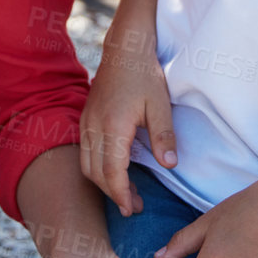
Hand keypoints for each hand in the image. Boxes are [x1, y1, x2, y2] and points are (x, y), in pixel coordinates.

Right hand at [81, 23, 176, 215]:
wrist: (124, 47)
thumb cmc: (144, 74)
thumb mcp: (160, 104)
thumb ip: (164, 136)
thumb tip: (170, 165)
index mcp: (113, 125)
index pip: (111, 172)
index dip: (120, 194)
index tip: (131, 209)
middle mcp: (94, 126)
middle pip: (95, 173)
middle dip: (113, 194)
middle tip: (135, 206)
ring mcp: (87, 122)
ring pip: (87, 165)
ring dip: (105, 182)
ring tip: (128, 192)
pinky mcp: (86, 118)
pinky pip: (86, 152)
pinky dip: (98, 168)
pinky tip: (117, 169)